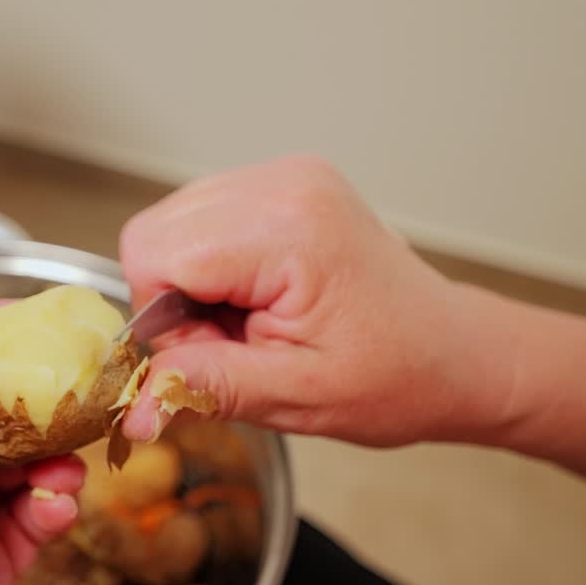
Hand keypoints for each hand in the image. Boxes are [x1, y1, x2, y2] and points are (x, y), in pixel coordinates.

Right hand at [119, 156, 509, 446]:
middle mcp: (281, 183)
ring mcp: (283, 177)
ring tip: (252, 322)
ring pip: (171, 226)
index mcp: (287, 227)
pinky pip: (202, 222)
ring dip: (191, 285)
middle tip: (234, 342)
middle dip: (172, 300)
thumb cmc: (398, 375)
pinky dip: (211, 268)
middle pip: (154, 233)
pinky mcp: (282, 186)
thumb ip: (205, 388)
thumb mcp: (297, 396)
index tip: (213, 355)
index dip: (165, 319)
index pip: (153, 254)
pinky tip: (256, 299)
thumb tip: (129, 407)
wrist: (457, 353)